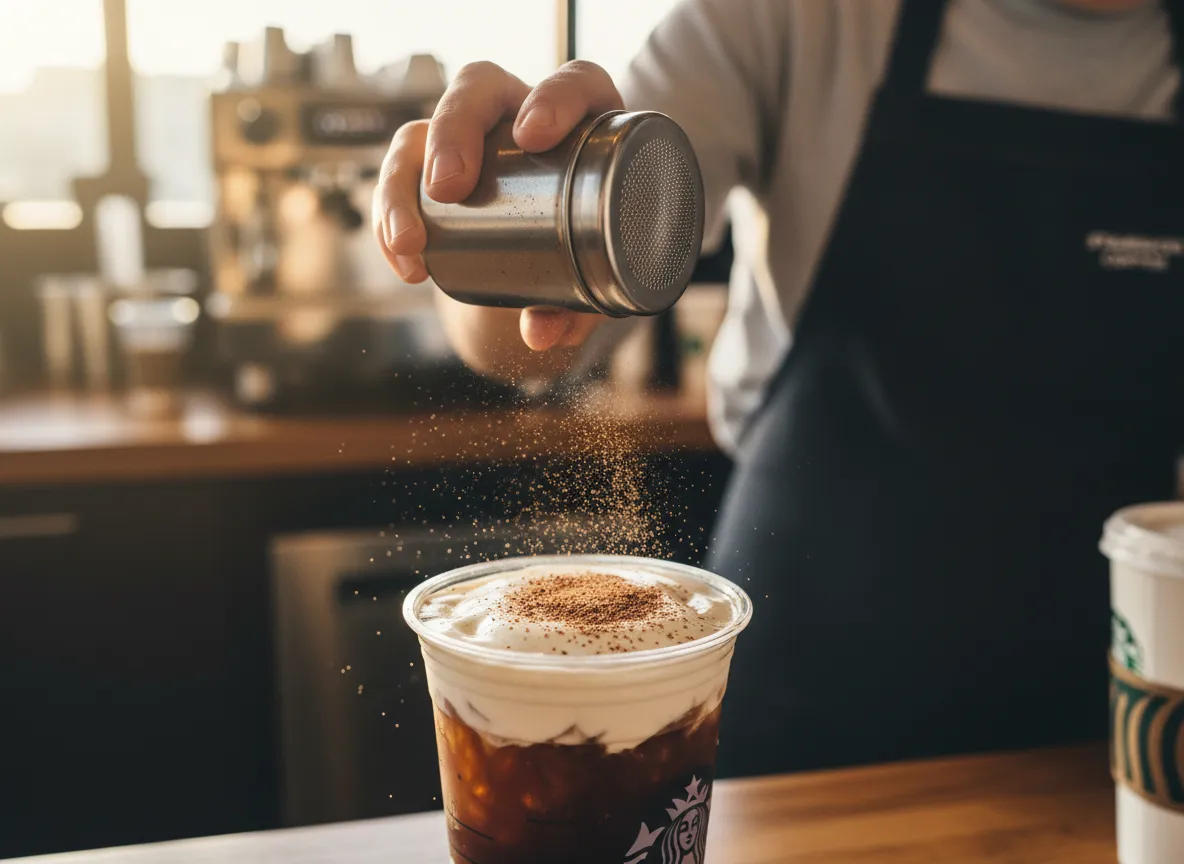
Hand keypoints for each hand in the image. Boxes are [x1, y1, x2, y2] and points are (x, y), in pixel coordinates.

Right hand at [373, 60, 622, 352]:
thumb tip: (539, 334)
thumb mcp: (596, 284)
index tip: (533, 136)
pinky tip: (400, 257)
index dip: (554, 98)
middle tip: (447, 188)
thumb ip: (578, 307)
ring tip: (408, 242)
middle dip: (453, 130)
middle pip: (480, 88)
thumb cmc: (594, 260)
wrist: (561, 268)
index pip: (575, 84)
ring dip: (403, 181)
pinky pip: (397, 174)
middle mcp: (522, 115)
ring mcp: (472, 139)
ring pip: (423, 128)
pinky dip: (389, 214)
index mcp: (585, 124)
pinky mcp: (433, 167)